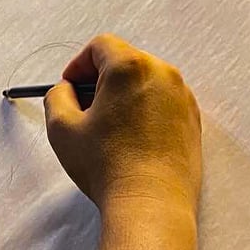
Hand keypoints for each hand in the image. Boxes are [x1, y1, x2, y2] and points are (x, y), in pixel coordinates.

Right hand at [43, 34, 201, 212]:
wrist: (150, 204)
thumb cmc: (110, 168)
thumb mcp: (62, 128)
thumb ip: (57, 96)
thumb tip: (65, 90)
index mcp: (130, 67)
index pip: (101, 45)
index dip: (80, 63)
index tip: (71, 83)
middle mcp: (162, 74)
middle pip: (126, 61)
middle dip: (102, 79)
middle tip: (86, 107)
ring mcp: (182, 97)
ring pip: (146, 82)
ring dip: (125, 96)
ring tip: (109, 129)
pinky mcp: (192, 119)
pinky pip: (163, 102)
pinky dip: (146, 112)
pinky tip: (132, 140)